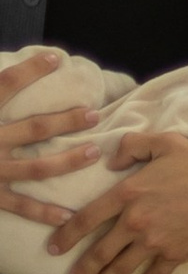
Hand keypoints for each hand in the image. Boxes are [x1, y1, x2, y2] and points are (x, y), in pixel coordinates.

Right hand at [0, 49, 108, 229]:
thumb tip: (1, 81)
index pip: (4, 85)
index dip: (29, 71)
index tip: (53, 58)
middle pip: (34, 128)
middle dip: (67, 121)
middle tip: (92, 114)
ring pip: (37, 167)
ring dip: (67, 161)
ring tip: (93, 152)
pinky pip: (20, 205)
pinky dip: (44, 212)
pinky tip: (67, 215)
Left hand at [48, 131, 187, 273]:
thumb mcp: (166, 142)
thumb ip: (133, 145)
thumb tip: (111, 160)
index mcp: (129, 194)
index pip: (88, 217)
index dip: (67, 234)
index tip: (54, 247)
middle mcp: (136, 222)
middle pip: (101, 251)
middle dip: (83, 268)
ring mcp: (155, 242)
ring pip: (122, 267)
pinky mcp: (175, 255)